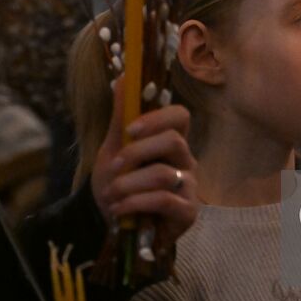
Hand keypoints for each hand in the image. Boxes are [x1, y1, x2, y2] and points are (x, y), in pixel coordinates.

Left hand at [90, 78, 198, 249]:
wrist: (113, 223)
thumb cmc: (119, 184)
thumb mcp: (113, 150)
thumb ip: (120, 118)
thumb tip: (122, 77)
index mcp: (171, 142)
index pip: (180, 116)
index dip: (157, 118)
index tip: (130, 130)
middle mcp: (186, 161)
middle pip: (174, 141)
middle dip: (137, 152)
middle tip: (114, 165)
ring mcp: (189, 187)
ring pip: (164, 174)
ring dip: (129, 183)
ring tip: (111, 194)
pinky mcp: (187, 213)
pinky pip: (163, 200)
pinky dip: (135, 203)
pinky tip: (119, 210)